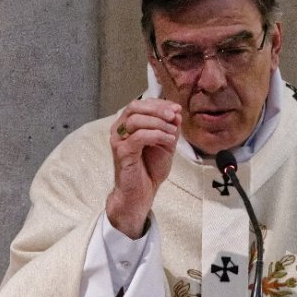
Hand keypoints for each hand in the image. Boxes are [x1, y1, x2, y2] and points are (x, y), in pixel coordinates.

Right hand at [106, 98, 181, 238]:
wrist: (142, 192)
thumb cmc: (150, 168)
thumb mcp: (166, 143)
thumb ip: (170, 127)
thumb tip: (176, 113)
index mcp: (128, 124)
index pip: (141, 104)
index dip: (160, 103)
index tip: (177, 109)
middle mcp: (120, 129)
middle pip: (135, 106)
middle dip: (157, 109)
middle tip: (174, 116)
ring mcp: (118, 140)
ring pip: (136, 120)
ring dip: (159, 123)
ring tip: (173, 133)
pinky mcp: (121, 152)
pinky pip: (139, 136)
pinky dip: (156, 135)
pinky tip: (168, 141)